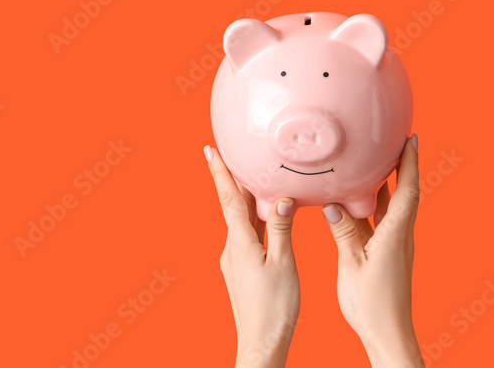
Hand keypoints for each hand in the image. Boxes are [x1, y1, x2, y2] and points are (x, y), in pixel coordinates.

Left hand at [205, 145, 298, 367]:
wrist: (261, 343)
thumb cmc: (275, 307)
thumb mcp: (284, 263)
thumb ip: (281, 227)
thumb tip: (280, 198)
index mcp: (240, 243)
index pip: (229, 199)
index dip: (219, 173)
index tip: (209, 150)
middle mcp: (232, 248)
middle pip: (233, 206)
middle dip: (234, 180)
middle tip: (234, 154)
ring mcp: (235, 260)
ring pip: (241, 221)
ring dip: (248, 200)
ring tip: (257, 180)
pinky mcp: (241, 269)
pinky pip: (247, 235)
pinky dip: (255, 220)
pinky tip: (267, 218)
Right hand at [322, 135, 422, 367]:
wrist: (388, 333)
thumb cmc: (372, 305)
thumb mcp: (351, 265)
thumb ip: (342, 232)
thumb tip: (333, 203)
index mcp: (395, 234)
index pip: (407, 190)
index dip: (409, 163)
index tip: (410, 138)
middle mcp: (400, 236)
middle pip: (404, 193)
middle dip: (401, 166)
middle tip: (393, 142)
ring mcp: (395, 245)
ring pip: (393, 207)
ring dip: (387, 185)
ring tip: (373, 163)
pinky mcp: (388, 254)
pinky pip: (382, 221)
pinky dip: (373, 206)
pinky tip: (357, 202)